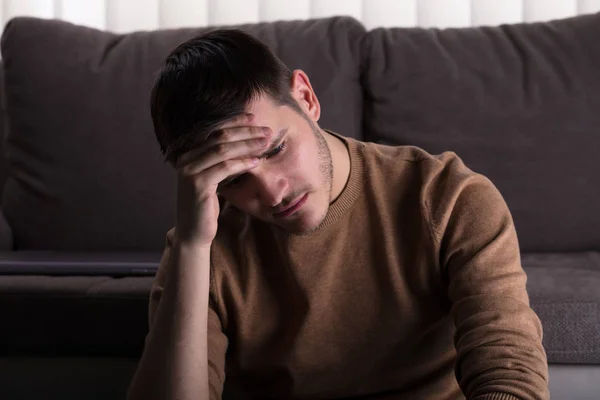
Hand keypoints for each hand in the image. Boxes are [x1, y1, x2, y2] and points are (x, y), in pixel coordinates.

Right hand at [174, 113, 270, 246]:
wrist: (193, 233)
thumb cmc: (207, 206)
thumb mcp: (215, 179)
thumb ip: (222, 161)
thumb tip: (246, 142)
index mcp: (189, 154)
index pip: (214, 131)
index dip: (235, 122)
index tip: (255, 119)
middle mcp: (185, 159)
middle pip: (219, 137)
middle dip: (246, 132)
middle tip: (266, 130)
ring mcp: (189, 171)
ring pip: (222, 150)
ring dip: (248, 145)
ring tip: (265, 143)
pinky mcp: (197, 185)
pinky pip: (224, 168)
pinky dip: (242, 163)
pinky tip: (256, 162)